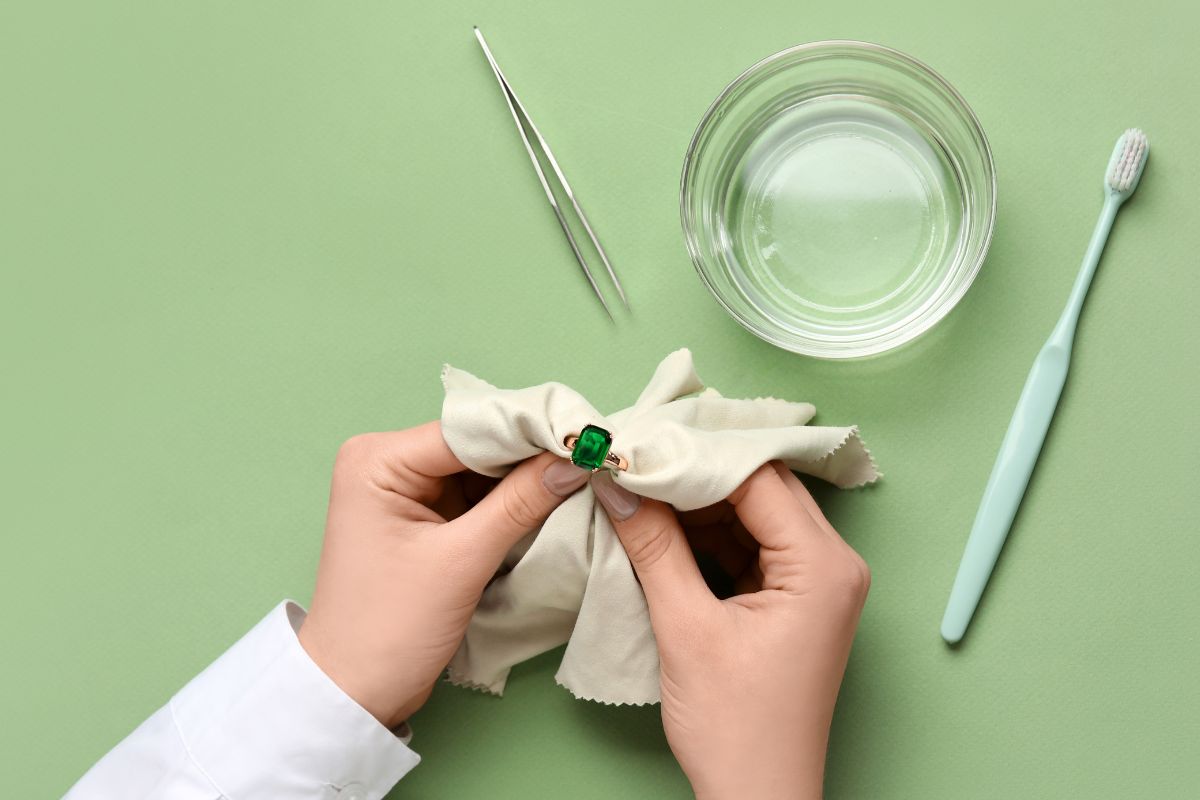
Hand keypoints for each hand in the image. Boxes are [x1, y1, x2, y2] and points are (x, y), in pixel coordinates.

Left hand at [298, 421, 589, 727]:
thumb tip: (575, 461)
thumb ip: (520, 504)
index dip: (529, 432)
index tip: (586, 437)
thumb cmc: (389, 629)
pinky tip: (554, 499)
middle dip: (532, 454)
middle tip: (593, 455)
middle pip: (478, 445)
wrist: (356, 692)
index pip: (469, 430)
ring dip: (528, 477)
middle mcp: (387, 462)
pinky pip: (479, 496)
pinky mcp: (425, 516)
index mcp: (378, 460)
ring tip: (584, 474)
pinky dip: (513, 501)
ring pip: (483, 470)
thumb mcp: (461, 562)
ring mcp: (406, 489)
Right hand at [592, 462, 869, 799]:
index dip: (695, 455)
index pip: (757, 477)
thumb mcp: (686, 628)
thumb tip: (618, 483)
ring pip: (753, 512)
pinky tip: (662, 524)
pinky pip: (750, 543)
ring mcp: (816, 582)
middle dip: (696, 472)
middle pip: (760, 488)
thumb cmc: (737, 729)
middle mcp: (834, 564)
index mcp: (823, 567)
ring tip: (640, 486)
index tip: (640, 443)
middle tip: (635, 456)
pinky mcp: (794, 599)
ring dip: (698, 501)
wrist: (758, 798)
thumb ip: (653, 547)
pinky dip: (708, 533)